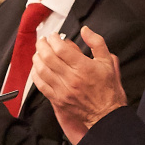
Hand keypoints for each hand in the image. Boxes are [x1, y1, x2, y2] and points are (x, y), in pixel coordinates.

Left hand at [32, 26, 126, 143]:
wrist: (105, 114)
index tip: (54, 36)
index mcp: (83, 67)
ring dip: (37, 58)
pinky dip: (36, 74)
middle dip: (42, 45)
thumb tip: (85, 30)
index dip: (54, 39)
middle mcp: (71, 78)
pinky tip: (37, 68)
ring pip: (42, 70)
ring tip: (39, 52)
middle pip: (48, 57)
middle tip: (43, 41)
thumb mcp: (108, 61)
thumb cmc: (108, 89)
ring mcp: (62, 90)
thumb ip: (97, 43)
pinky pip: (41, 85)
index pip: (61, 49)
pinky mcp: (57, 99)